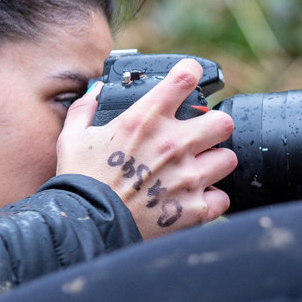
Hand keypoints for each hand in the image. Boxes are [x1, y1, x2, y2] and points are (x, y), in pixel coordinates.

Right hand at [57, 58, 237, 239]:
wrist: (89, 228)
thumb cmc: (81, 183)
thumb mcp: (73, 138)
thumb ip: (86, 109)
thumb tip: (96, 92)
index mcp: (145, 120)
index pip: (185, 78)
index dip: (192, 73)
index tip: (192, 76)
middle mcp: (173, 144)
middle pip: (222, 121)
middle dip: (214, 127)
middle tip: (203, 136)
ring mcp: (188, 177)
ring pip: (228, 159)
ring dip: (214, 164)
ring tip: (198, 171)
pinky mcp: (196, 208)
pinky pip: (222, 198)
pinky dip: (211, 200)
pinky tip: (193, 200)